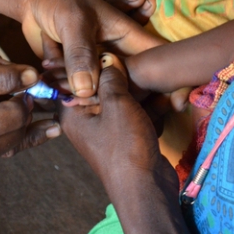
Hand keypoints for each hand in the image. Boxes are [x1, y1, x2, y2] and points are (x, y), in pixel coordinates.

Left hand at [18, 0, 162, 97]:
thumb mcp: (73, 22)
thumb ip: (80, 53)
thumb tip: (86, 90)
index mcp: (127, 38)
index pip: (157, 59)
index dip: (173, 82)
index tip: (177, 104)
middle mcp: (115, 56)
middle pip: (130, 85)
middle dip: (116, 97)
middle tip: (88, 102)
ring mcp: (95, 68)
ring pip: (98, 92)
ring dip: (76, 92)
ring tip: (55, 74)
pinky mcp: (74, 75)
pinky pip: (73, 91)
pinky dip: (59, 88)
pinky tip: (45, 70)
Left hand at [59, 54, 176, 191]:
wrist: (147, 189)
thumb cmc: (125, 146)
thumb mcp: (117, 104)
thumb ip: (110, 77)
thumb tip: (107, 58)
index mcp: (72, 113)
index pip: (71, 79)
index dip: (84, 61)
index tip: (99, 45)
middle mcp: (85, 120)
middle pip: (98, 86)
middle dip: (116, 75)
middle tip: (130, 60)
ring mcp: (107, 129)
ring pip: (120, 98)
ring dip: (137, 91)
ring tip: (150, 78)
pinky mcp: (126, 136)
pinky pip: (133, 112)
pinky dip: (146, 106)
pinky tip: (162, 98)